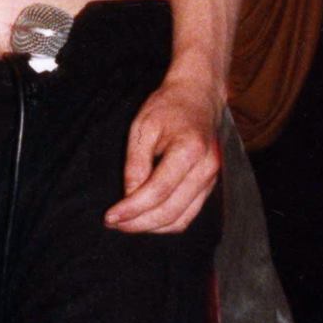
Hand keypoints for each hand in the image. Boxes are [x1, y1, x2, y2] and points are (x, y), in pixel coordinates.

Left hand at [106, 76, 221, 234]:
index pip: (158, 191)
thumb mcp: (143, 127)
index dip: (132, 209)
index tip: (110, 217)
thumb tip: (129, 196)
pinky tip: (146, 217)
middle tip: (114, 223)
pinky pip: (189, 214)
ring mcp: (211, 179)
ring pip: (182, 220)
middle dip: (139, 223)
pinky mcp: (210, 185)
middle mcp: (205, 169)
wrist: (199, 95)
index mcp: (189, 150)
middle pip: (170, 211)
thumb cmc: (168, 106)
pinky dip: (167, 222)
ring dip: (152, 227)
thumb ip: (136, 163)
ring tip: (126, 223)